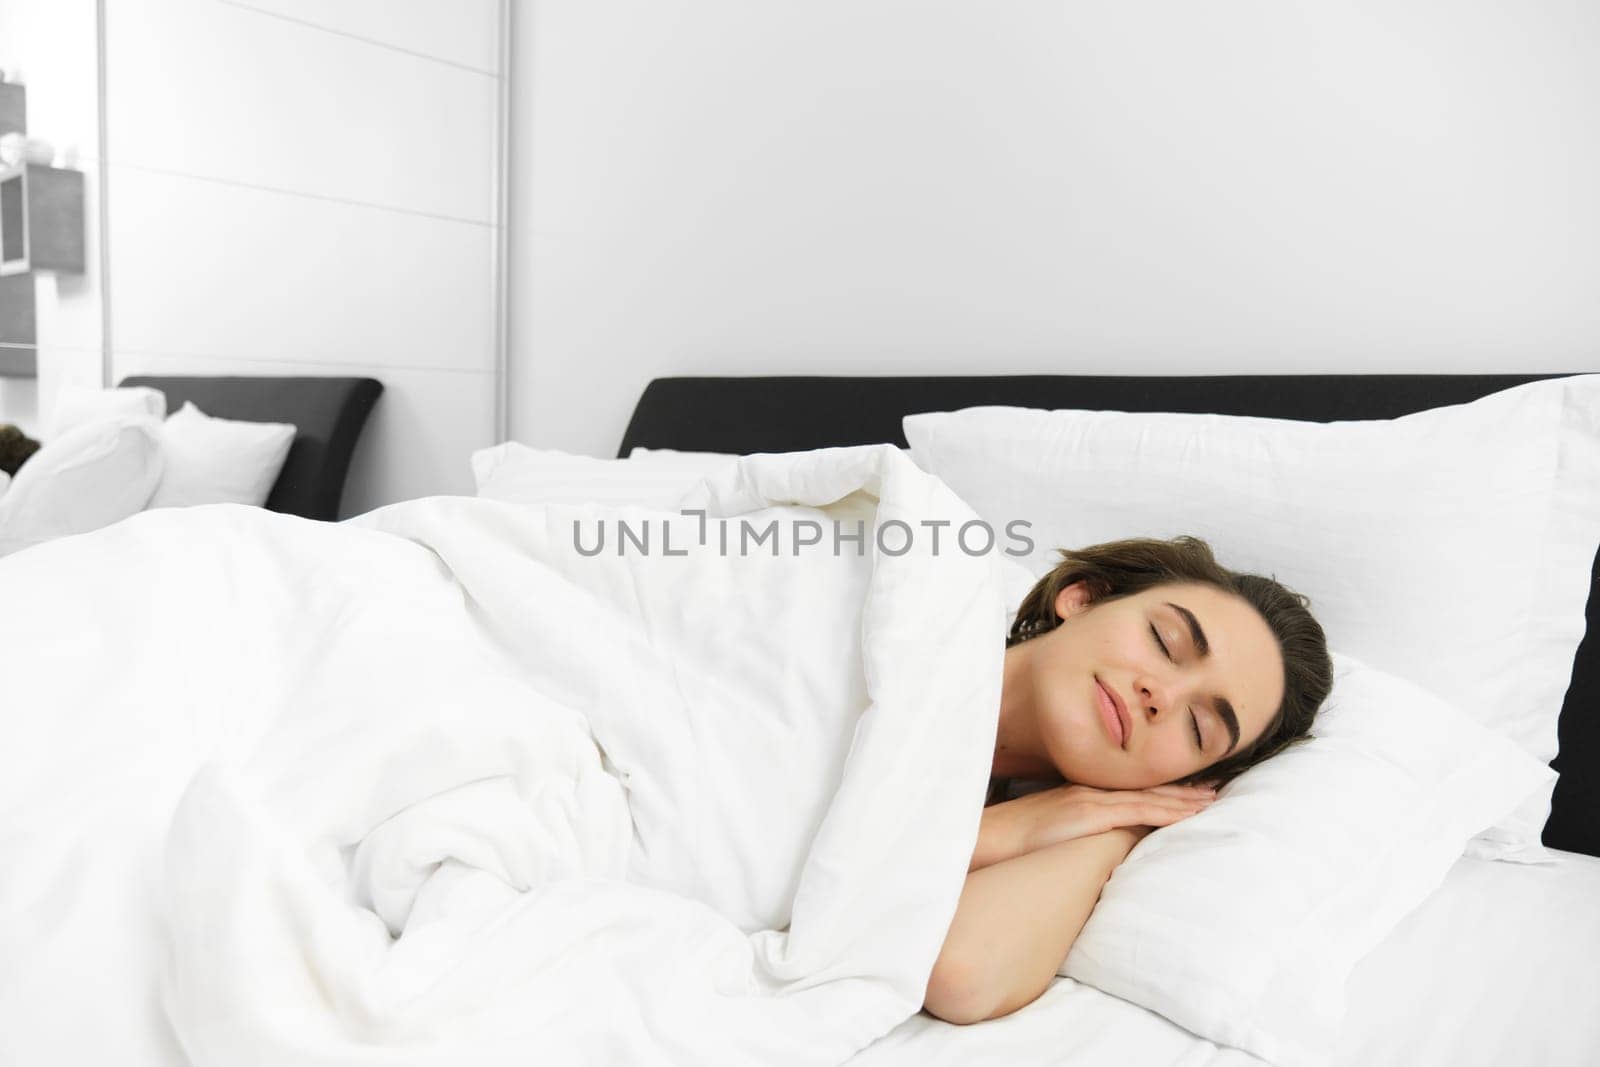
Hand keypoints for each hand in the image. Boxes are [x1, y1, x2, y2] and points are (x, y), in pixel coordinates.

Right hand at [1012, 782, 1217, 853]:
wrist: (985, 837)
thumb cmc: (1009, 840)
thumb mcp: (1047, 830)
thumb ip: (1071, 830)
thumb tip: (1089, 845)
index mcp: (1080, 793)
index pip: (1130, 789)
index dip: (1162, 788)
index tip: (1189, 788)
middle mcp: (1089, 790)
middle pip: (1145, 788)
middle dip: (1181, 789)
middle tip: (1215, 788)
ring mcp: (1089, 800)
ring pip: (1148, 796)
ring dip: (1183, 799)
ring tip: (1213, 800)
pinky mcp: (1087, 813)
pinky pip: (1137, 811)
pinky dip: (1166, 810)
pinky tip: (1188, 813)